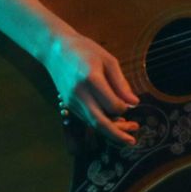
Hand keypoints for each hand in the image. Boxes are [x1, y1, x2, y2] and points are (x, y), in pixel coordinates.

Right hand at [46, 29, 139, 144]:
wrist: (55, 49)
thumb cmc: (85, 50)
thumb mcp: (108, 60)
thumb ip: (121, 83)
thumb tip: (134, 103)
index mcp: (91, 79)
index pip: (112, 105)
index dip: (124, 108)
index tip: (131, 103)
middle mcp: (79, 94)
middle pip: (99, 123)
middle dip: (117, 135)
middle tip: (132, 142)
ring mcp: (71, 101)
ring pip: (92, 123)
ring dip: (110, 131)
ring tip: (129, 130)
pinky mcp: (68, 104)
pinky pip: (86, 118)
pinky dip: (100, 123)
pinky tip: (113, 120)